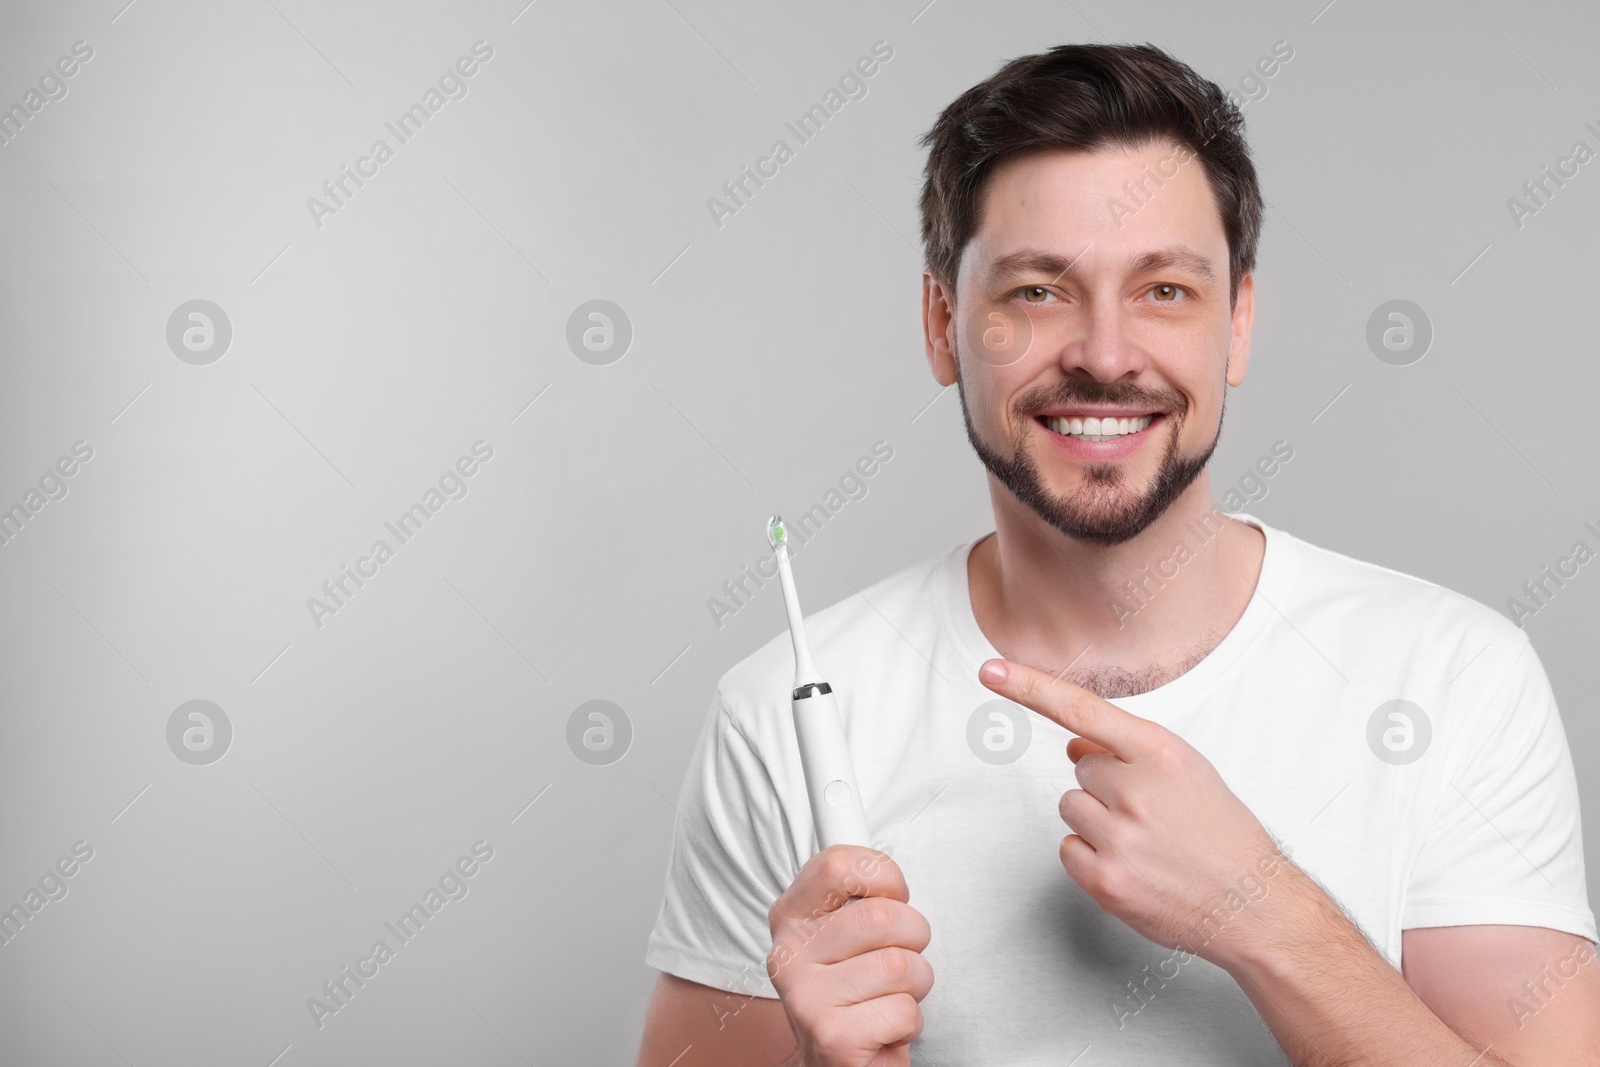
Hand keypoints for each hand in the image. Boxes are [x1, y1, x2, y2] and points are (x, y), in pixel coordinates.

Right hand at [767, 845, 933, 1066]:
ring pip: (901, 965)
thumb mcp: (845, 930)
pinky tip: (884, 1027)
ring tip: (890, 996)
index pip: (840, 863)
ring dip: (915, 985)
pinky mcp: (831, 1036)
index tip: (893, 893)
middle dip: (913, 938)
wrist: (838, 1064)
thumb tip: (839, 801)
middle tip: (896, 958)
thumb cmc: (854, 992)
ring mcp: (805, 997)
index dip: (885, 876)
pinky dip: (910, 1022)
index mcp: (790, 915)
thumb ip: (852, 883)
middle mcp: (788, 953)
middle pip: (884, 916)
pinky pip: (904, 1009)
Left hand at [979, 657, 1300, 971]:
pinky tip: (1132, 866)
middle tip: (1152, 814)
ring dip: (1097, 822)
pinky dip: (1091, 857)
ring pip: (1071, 808)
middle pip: (1080, 769)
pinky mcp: (1104, 879)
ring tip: (1146, 842)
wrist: (1253, 905)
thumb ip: (1129, 752)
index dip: (1031, 687)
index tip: (991, 670)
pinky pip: (1067, 849)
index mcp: (1161, 753)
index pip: (1082, 710)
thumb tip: (1074, 745)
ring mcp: (1119, 837)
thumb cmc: (1222, 836)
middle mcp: (1137, 790)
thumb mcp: (1188, 773)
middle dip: (1107, 787)